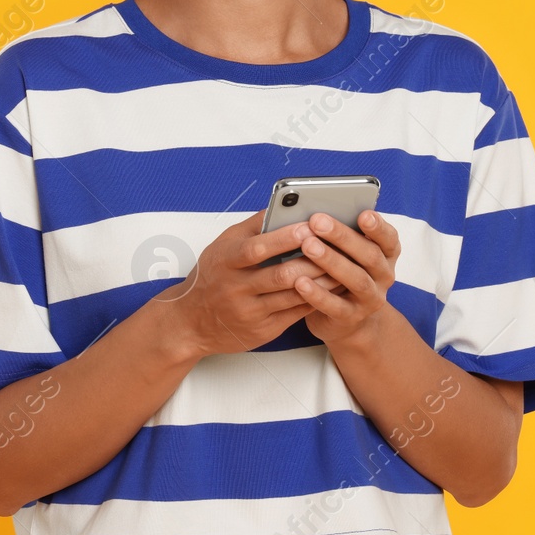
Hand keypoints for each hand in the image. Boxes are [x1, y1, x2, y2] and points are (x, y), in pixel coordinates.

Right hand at [160, 208, 344, 357]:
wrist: (191, 323)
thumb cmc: (211, 277)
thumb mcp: (221, 247)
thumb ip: (251, 227)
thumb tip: (280, 204)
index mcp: (226, 262)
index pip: (257, 249)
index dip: (284, 238)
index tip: (309, 225)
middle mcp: (236, 288)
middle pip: (281, 275)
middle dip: (312, 260)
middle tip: (338, 246)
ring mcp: (250, 312)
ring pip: (293, 295)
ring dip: (321, 281)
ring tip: (343, 265)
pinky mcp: (263, 330)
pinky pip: (295, 314)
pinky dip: (316, 299)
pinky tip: (331, 288)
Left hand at [293, 210, 401, 347]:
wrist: (347, 320)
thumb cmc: (341, 272)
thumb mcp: (346, 253)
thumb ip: (338, 235)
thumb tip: (311, 210)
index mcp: (385, 254)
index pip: (389, 238)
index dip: (378, 227)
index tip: (363, 213)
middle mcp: (383, 276)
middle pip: (369, 255)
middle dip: (343, 237)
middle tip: (317, 221)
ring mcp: (370, 299)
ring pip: (356, 279)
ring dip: (331, 261)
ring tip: (308, 246)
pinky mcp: (351, 318)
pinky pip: (335, 306)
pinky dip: (317, 294)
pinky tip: (300, 282)